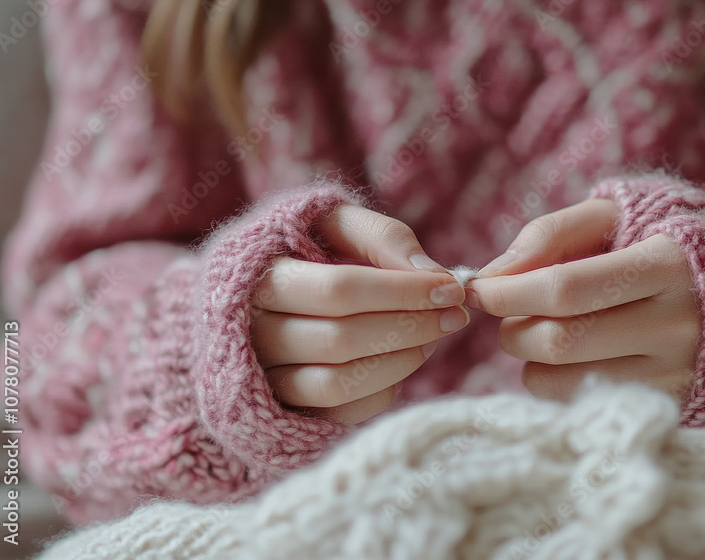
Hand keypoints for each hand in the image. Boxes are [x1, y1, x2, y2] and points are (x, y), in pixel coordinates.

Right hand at [250, 205, 470, 424]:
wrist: (255, 296)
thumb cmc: (306, 252)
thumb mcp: (334, 224)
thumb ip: (381, 237)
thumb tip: (430, 270)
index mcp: (258, 277)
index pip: (339, 290)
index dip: (401, 291)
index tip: (450, 287)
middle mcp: (250, 333)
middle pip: (341, 339)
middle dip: (410, 326)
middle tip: (453, 316)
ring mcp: (261, 378)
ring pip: (337, 383)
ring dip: (399, 362)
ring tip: (432, 339)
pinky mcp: (280, 411)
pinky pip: (339, 412)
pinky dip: (382, 390)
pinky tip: (403, 362)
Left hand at [468, 199, 698, 400]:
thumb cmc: (662, 245)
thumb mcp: (619, 216)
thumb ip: (553, 232)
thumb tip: (496, 271)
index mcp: (668, 264)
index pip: (566, 289)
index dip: (509, 291)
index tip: (479, 288)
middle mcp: (678, 326)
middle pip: (559, 342)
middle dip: (513, 328)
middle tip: (509, 313)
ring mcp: (676, 375)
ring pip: (562, 381)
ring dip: (529, 359)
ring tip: (544, 332)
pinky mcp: (669, 409)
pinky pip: (578, 404)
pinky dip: (554, 382)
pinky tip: (572, 359)